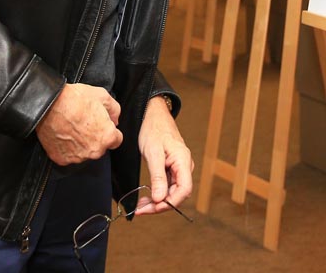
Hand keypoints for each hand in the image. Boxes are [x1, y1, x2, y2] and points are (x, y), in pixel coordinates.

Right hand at [35, 84, 122, 164]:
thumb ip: (115, 110)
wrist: (49, 104)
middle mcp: (94, 151)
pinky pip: (67, 155)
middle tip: (84, 122)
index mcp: (107, 137)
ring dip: (80, 144)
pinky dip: (65, 148)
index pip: (116, 140)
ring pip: (83, 152)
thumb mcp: (102, 96)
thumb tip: (115, 120)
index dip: (110, 130)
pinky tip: (63, 134)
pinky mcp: (61, 159)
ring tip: (72, 127)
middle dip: (95, 137)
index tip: (102, 125)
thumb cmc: (75, 99)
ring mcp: (77, 157)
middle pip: (99, 147)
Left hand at [135, 96, 193, 215]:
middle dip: (160, 205)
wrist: (152, 115)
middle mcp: (184, 166)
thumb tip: (159, 199)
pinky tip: (146, 198)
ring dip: (157, 201)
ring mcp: (179, 168)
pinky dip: (156, 193)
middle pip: (178, 194)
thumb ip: (158, 177)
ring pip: (172, 192)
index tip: (152, 208)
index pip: (184, 190)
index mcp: (183, 161)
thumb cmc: (153, 129)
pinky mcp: (172, 168)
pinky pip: (167, 186)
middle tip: (141, 210)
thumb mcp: (153, 153)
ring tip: (140, 206)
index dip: (170, 203)